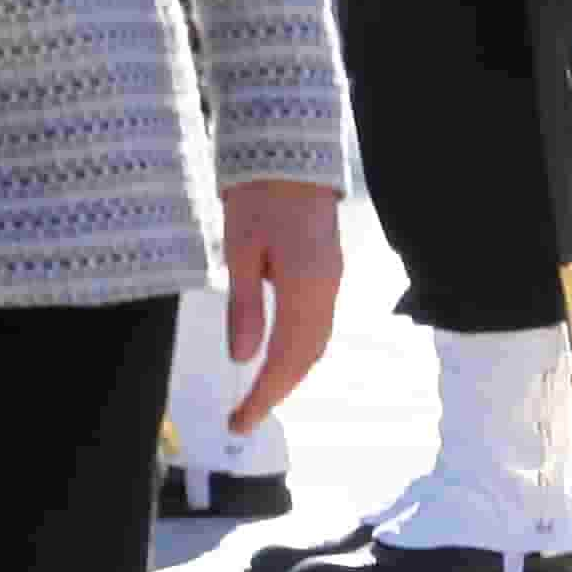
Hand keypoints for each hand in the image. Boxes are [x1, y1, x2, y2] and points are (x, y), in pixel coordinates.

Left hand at [220, 176, 347, 432]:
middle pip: (308, 357)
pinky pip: (319, 324)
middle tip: (243, 419)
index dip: (264, 395)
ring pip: (317, 343)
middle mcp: (327, 288)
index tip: (239, 421)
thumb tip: (243, 359)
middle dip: (277, 393)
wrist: (289, 150)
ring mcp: (332, 279)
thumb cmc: (258, 195)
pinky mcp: (328, 270)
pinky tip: (279, 357)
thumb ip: (244, 306)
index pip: (286, 358)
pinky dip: (299, 351)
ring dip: (290, 374)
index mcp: (305, 286)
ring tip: (259, 396)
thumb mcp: (239, 250)